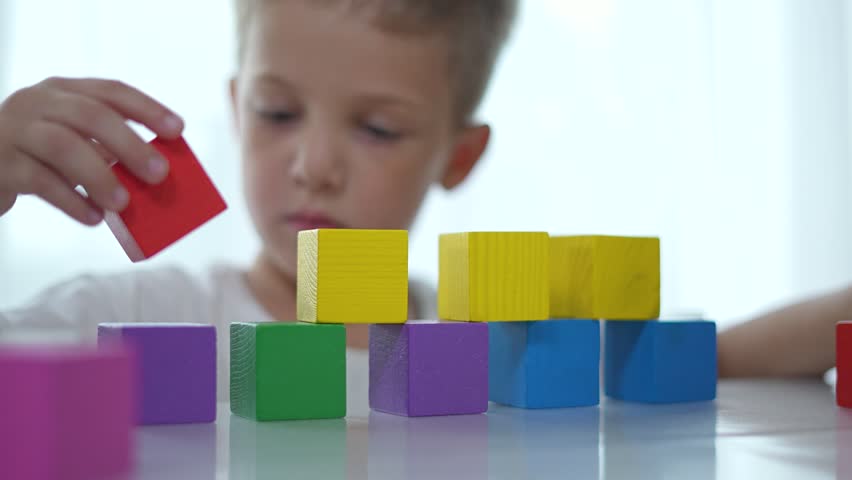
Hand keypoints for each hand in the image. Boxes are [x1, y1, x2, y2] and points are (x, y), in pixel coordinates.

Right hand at [0, 77, 183, 224]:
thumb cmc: (38, 157)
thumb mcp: (72, 142)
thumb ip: (107, 150)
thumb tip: (155, 174)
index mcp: (63, 91)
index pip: (111, 90)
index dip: (147, 108)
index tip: (178, 130)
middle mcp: (37, 102)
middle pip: (90, 116)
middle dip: (130, 145)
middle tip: (159, 174)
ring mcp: (14, 130)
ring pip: (62, 145)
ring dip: (99, 176)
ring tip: (124, 203)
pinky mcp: (0, 163)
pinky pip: (40, 181)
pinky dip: (72, 201)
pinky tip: (94, 218)